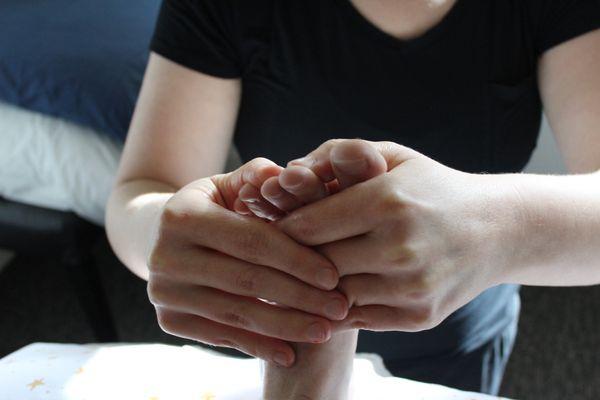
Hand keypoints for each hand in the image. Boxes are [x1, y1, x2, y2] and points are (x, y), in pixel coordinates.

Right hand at [145, 158, 349, 365]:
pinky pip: (220, 336)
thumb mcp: (230, 184)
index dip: (296, 259)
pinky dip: (257, 346)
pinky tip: (289, 353)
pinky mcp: (168, 320)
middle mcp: (166, 255)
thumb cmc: (214, 207)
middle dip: (300, 297)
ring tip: (325, 330)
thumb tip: (285, 173)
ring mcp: (163, 292)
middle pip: (247, 281)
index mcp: (182, 215)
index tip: (334, 276)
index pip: (251, 241)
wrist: (163, 237)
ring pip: (236, 314)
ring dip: (286, 326)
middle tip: (339, 307)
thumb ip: (257, 177)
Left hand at [277, 140, 520, 331]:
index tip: (275, 228)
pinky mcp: (419, 316)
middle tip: (282, 254)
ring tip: (306, 273)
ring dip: (316, 287)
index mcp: (388, 201)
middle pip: (317, 263)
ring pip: (334, 296)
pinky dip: (341, 307)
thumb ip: (338, 154)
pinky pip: (358, 318)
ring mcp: (412, 286)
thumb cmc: (431, 188)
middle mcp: (400, 246)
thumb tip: (286, 173)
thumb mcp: (392, 157)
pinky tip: (336, 292)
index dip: (284, 229)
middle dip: (295, 259)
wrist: (496, 229)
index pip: (308, 225)